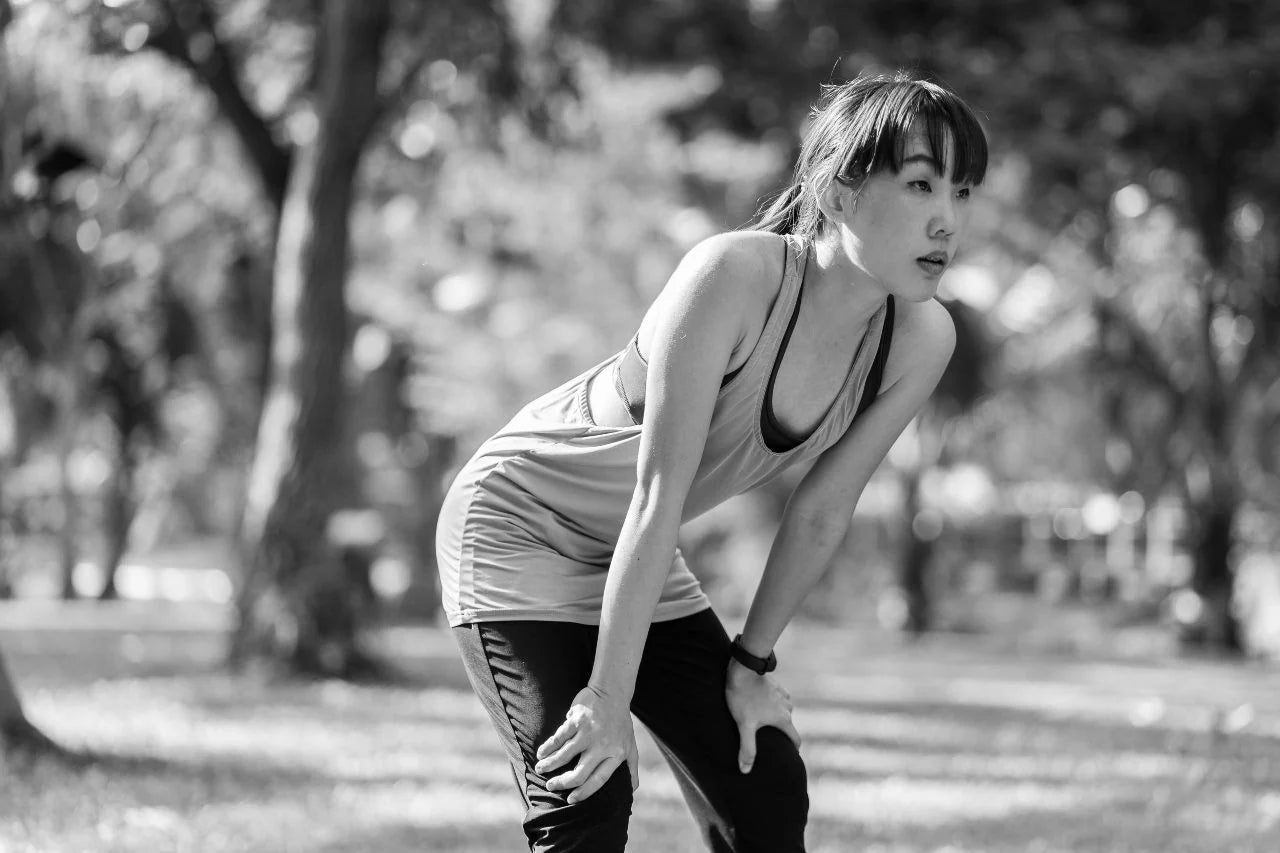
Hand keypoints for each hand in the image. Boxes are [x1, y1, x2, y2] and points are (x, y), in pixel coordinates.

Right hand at [534, 686, 639, 803]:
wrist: (613, 692)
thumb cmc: (621, 723)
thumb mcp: (631, 745)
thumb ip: (632, 768)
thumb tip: (631, 791)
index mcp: (616, 755)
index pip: (598, 780)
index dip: (584, 793)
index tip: (570, 800)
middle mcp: (602, 746)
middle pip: (579, 773)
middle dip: (562, 783)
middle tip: (551, 786)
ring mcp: (589, 732)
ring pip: (564, 756)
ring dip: (549, 765)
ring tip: (540, 769)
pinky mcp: (577, 720)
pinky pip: (558, 738)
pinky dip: (547, 747)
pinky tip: (541, 752)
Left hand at [725, 659, 800, 773]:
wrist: (743, 670)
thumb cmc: (743, 698)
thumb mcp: (744, 726)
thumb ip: (747, 748)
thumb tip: (746, 770)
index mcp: (783, 719)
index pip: (795, 739)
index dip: (793, 749)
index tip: (789, 756)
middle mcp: (788, 707)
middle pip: (788, 724)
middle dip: (781, 732)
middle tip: (770, 739)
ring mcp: (782, 694)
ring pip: (783, 710)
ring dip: (776, 716)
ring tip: (762, 721)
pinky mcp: (775, 685)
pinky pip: (776, 699)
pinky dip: (771, 704)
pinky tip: (759, 704)